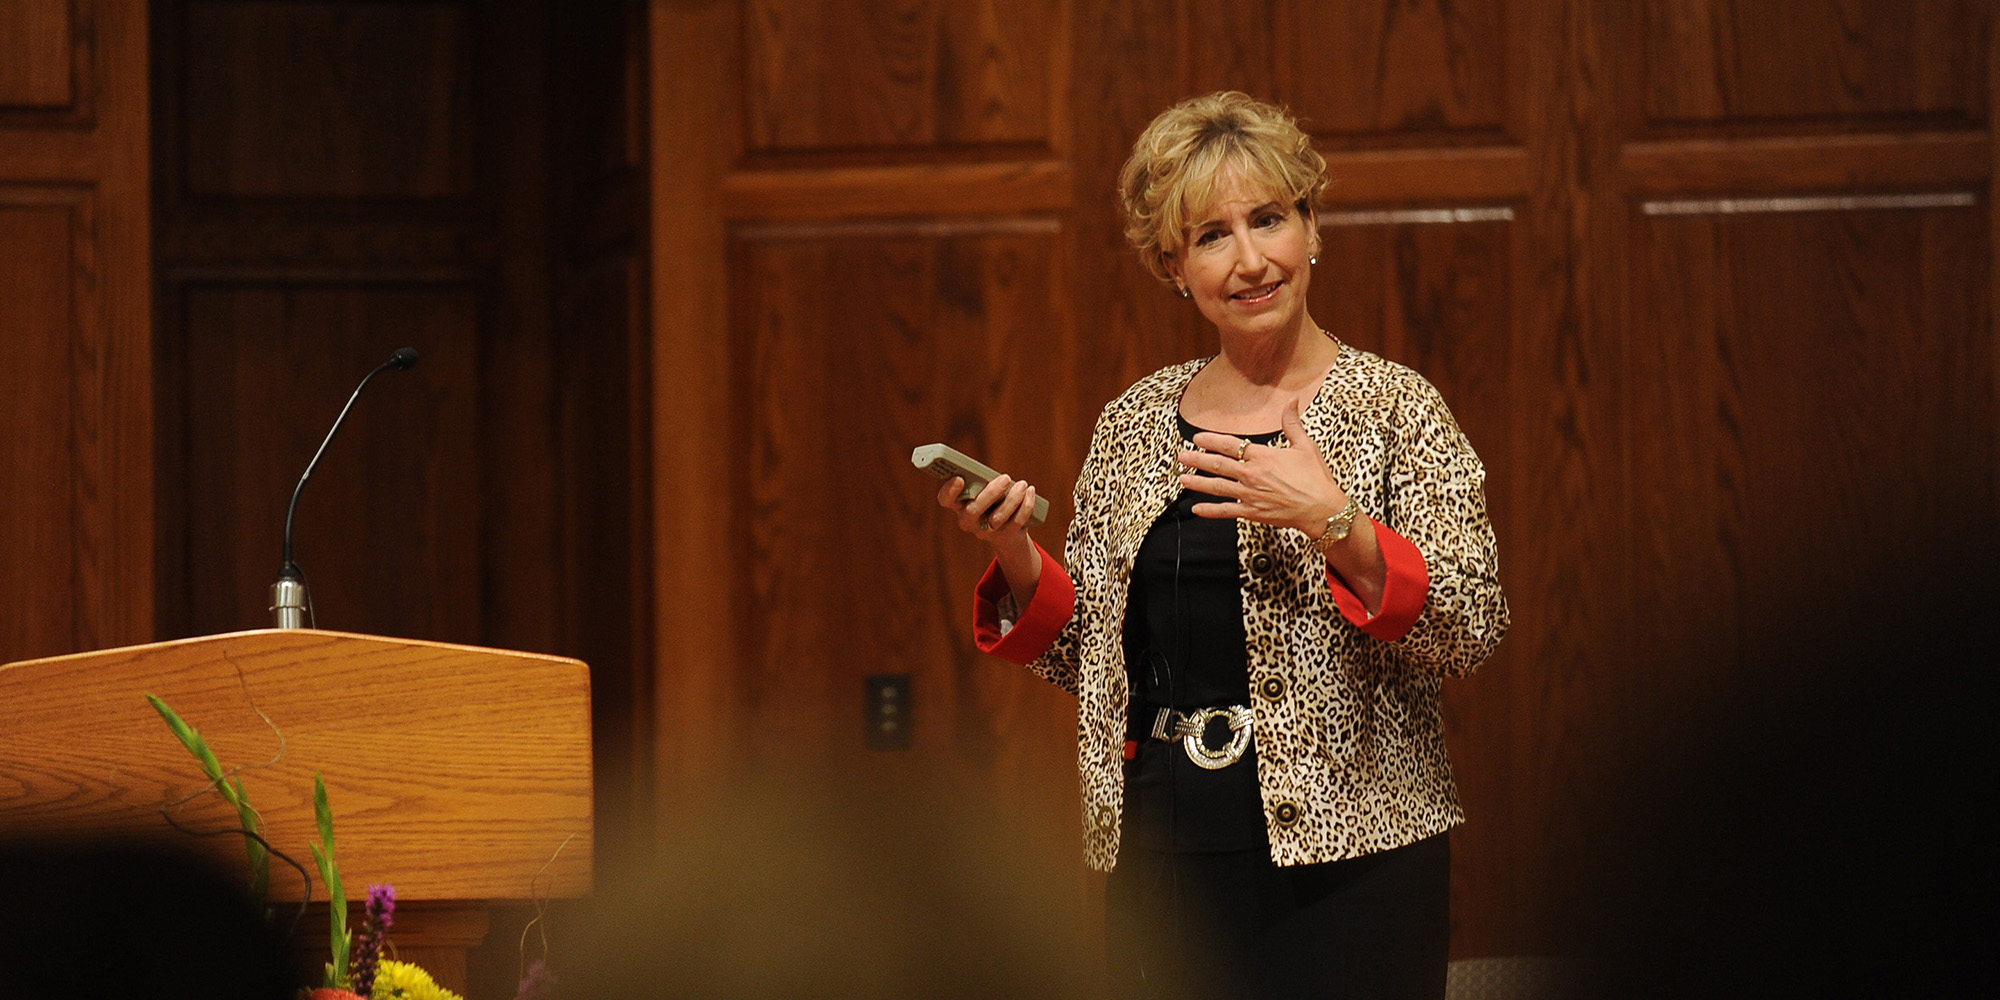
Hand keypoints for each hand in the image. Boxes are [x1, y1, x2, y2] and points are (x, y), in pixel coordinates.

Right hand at [937, 473, 1042, 606]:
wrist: (1007, 534)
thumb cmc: (993, 503)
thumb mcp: (985, 492)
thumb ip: (985, 483)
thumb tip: (999, 477)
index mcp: (958, 505)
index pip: (946, 500)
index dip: (949, 490)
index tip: (960, 478)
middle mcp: (968, 521)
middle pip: (974, 510)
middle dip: (991, 493)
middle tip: (1006, 478)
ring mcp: (985, 531)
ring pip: (997, 517)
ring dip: (1012, 499)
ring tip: (1023, 484)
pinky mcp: (1005, 536)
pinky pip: (1016, 521)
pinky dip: (1025, 505)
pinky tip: (1030, 492)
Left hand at [1177, 399, 1346, 531]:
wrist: (1322, 508)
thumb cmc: (1315, 478)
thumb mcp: (1305, 446)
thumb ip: (1292, 423)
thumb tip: (1292, 400)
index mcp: (1262, 456)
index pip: (1230, 445)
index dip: (1211, 441)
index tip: (1197, 438)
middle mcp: (1252, 474)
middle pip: (1218, 464)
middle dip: (1197, 459)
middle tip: (1182, 456)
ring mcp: (1249, 494)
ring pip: (1217, 487)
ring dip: (1197, 482)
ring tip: (1182, 478)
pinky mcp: (1252, 512)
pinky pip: (1226, 511)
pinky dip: (1210, 510)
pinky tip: (1197, 508)